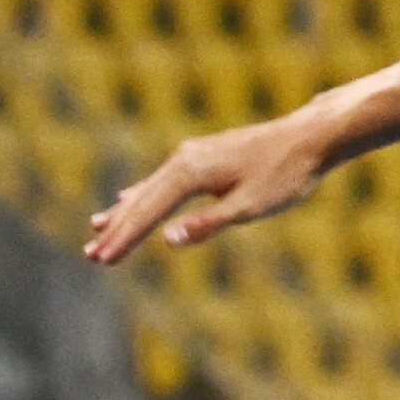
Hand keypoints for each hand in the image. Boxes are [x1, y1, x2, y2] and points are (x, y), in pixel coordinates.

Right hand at [81, 116, 326, 265]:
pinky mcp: (201, 156)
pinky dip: (142, 195)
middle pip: (141, 200)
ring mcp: (191, 155)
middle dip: (117, 230)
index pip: (148, 212)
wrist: (309, 138)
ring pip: (148, 189)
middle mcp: (183, 159)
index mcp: (190, 172)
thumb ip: (207, 224)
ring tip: (96, 230)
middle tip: (90, 256)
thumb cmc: (284, 175)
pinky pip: (162, 180)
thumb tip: (167, 239)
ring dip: (124, 213)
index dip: (125, 239)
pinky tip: (126, 197)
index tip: (102, 261)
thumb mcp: (248, 207)